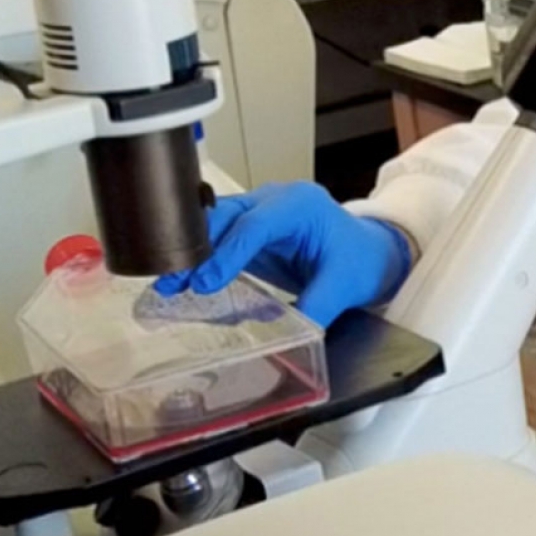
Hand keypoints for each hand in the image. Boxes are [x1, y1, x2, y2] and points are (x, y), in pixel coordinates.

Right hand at [155, 183, 413, 328]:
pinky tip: (179, 281)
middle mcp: (275, 201)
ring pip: (215, 224)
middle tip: (171, 280)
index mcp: (301, 204)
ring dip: (191, 253)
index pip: (256, 224)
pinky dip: (200, 258)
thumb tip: (290, 334)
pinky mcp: (249, 230)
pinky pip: (218, 238)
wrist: (369, 254)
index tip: (205, 281)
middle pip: (226, 216)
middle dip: (197, 248)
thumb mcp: (344, 285)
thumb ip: (316, 307)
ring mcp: (259, 212)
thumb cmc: (361, 260)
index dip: (227, 252)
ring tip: (166, 283)